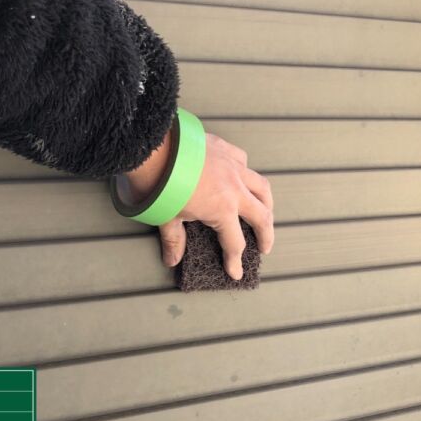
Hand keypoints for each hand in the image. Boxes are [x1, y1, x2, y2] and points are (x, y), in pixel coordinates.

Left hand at [127, 130, 274, 279]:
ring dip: (266, 203)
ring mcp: (232, 166)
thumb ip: (174, 239)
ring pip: (261, 186)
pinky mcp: (224, 148)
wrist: (153, 147)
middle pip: (261, 216)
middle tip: (265, 247)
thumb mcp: (165, 217)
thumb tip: (171, 259)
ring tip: (265, 212)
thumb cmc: (158, 184)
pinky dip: (247, 173)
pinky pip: (243, 161)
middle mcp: (235, 188)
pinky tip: (242, 177)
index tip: (235, 273)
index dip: (235, 262)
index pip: (234, 243)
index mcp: (222, 210)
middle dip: (266, 235)